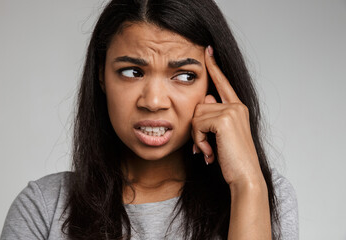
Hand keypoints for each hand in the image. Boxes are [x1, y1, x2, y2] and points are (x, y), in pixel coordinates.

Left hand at [191, 46, 263, 185]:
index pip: (222, 83)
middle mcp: (236, 106)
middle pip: (199, 105)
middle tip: (206, 148)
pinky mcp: (224, 118)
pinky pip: (197, 124)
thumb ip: (214, 116)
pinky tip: (209, 153)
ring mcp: (231, 110)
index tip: (207, 50)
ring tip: (209, 151)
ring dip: (197, 137)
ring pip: (196, 115)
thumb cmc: (233, 160)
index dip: (214, 67)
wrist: (245, 177)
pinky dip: (199, 141)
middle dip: (197, 129)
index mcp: (237, 108)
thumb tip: (205, 99)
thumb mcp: (222, 136)